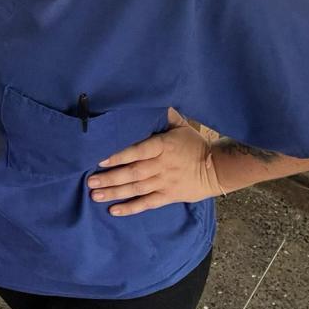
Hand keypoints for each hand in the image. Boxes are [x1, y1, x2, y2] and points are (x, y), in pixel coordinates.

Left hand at [86, 108, 222, 216]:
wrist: (217, 169)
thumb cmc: (194, 145)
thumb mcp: (181, 125)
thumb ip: (164, 114)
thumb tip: (150, 98)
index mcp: (163, 146)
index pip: (138, 151)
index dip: (119, 156)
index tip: (100, 159)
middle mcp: (161, 166)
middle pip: (133, 172)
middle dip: (110, 177)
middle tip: (90, 181)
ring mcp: (164, 183)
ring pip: (136, 189)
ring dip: (115, 192)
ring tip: (95, 195)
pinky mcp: (169, 197)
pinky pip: (147, 204)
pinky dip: (131, 208)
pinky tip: (114, 211)